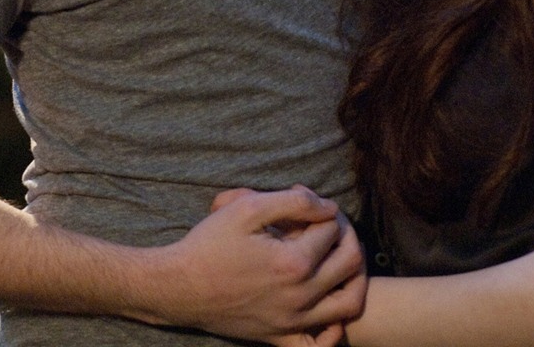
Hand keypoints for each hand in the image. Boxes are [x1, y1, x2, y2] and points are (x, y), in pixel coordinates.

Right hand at [159, 185, 364, 343]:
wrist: (178, 287)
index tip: (305, 203)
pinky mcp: (280, 338)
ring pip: (349, 304)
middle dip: (347, 235)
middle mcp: (299, 296)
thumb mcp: (247, 208)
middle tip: (329, 225)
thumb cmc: (210, 243)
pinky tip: (326, 307)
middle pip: (351, 261)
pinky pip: (320, 346)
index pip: (332, 228)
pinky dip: (334, 329)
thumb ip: (294, 201)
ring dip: (355, 278)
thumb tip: (328, 206)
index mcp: (293, 262)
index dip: (323, 209)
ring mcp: (292, 321)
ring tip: (340, 260)